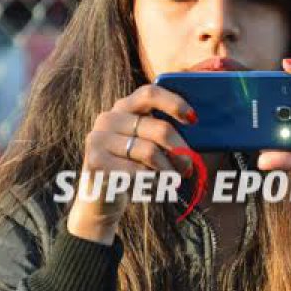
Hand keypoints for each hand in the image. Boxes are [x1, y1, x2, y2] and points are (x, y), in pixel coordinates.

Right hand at [67, 84, 194, 244]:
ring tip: (173, 181)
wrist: (102, 197)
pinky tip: (150, 187)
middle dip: (181, 151)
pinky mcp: (95, 162)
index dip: (175, 104)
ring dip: (169, 170)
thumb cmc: (134, 168)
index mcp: (123, 107)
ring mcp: (98, 139)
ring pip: (151, 152)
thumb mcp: (148, 146)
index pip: (150, 93)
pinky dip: (151, 182)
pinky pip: (137, 172)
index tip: (194, 120)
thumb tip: (195, 129)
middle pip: (160, 128)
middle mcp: (108, 119)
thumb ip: (164, 134)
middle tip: (190, 167)